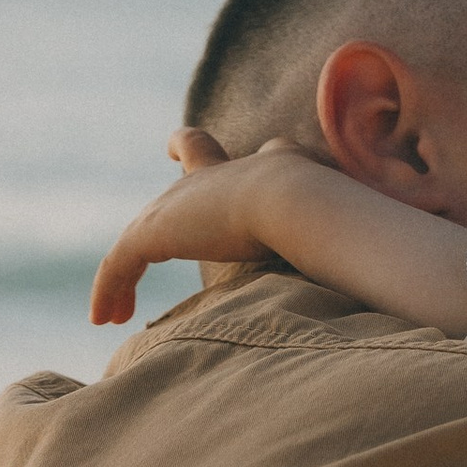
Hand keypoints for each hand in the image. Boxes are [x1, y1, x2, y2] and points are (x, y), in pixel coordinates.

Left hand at [91, 135, 311, 325]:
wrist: (295, 201)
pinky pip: (121, 263)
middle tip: (141, 241)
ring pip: (137, 236)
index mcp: (250, 168)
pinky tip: (104, 318)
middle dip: (157, 217)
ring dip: (123, 276)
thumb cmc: (323, 211)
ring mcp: (177, 202)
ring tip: (113, 312)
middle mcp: (205, 178)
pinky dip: (110, 290)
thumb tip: (362, 226)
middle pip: (164, 190)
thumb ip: (330, 207)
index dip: (190, 150)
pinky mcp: (154, 231)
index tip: (172, 148)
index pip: (211, 151)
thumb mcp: (327, 202)